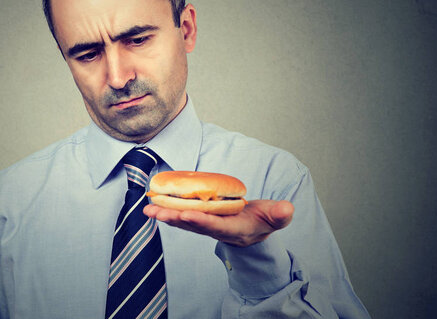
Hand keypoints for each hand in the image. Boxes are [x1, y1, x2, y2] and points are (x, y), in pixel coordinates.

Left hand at [143, 200, 293, 246]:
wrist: (255, 228)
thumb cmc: (264, 220)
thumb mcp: (275, 217)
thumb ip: (280, 215)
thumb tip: (287, 209)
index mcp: (236, 230)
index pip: (218, 227)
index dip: (202, 221)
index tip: (187, 213)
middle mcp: (218, 231)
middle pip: (194, 226)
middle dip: (175, 219)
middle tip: (158, 212)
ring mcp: (208, 228)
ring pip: (184, 222)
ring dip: (166, 215)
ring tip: (148, 209)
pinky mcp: (200, 221)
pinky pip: (182, 216)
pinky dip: (167, 211)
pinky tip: (153, 205)